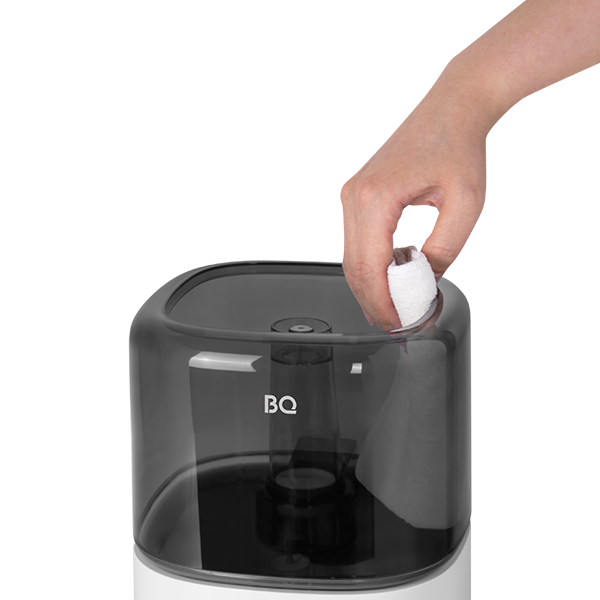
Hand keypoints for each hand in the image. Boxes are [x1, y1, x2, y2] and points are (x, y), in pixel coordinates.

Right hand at [341, 88, 486, 330]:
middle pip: (353, 266)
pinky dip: (369, 265)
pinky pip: (356, 241)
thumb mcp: (465, 205)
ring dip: (368, 285)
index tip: (398, 321)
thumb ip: (444, 250)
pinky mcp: (358, 195)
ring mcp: (352, 194)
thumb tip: (426, 280)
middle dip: (371, 301)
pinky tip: (389, 276)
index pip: (369, 266)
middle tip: (393, 322)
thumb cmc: (458, 145)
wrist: (452, 108)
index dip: (382, 301)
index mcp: (376, 197)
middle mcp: (355, 196)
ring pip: (350, 256)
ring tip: (392, 305)